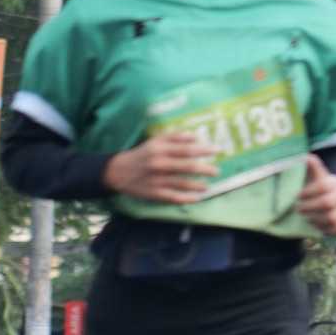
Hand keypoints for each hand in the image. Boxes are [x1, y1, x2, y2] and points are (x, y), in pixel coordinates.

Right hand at [102, 129, 218, 203]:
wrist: (118, 171)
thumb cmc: (142, 154)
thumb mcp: (155, 141)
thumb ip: (175, 137)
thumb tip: (196, 136)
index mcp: (160, 148)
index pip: (187, 149)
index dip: (204, 150)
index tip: (218, 150)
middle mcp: (159, 163)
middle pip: (187, 166)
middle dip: (205, 169)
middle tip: (216, 170)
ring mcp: (156, 180)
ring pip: (182, 183)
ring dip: (198, 185)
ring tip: (207, 186)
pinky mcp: (154, 193)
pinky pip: (174, 197)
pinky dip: (187, 198)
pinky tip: (197, 198)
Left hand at [295, 155, 335, 237]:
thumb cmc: (324, 189)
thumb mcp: (319, 177)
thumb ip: (314, 167)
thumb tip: (307, 157)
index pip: (323, 185)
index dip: (308, 192)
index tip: (298, 196)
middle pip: (327, 202)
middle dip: (309, 206)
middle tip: (299, 208)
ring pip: (332, 217)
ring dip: (315, 218)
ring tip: (306, 216)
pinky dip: (324, 228)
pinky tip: (316, 224)